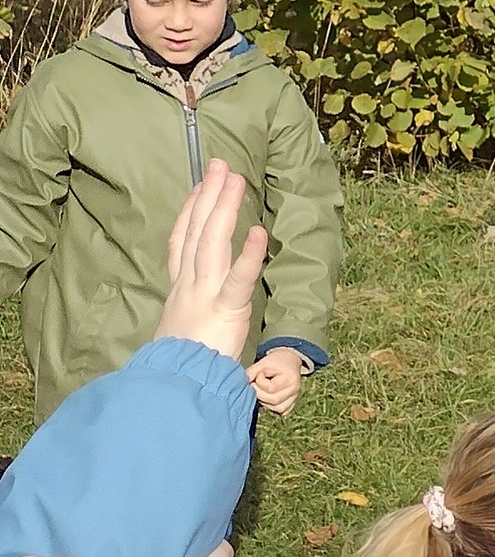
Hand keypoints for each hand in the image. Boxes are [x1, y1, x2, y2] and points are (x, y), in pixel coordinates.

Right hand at [151, 162, 268, 366]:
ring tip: (235, 179)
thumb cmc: (179, 369)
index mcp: (179, 292)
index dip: (190, 212)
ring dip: (224, 209)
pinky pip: (238, 279)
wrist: (173, 391)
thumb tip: (192, 317)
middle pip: (196, 232)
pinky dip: (248, 255)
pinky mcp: (225, 312)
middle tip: (220, 165)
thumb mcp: (178, 335)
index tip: (199, 186)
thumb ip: (188, 318)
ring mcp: (204, 296)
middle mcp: (188, 287)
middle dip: (208, 196)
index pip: (181, 243)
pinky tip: (258, 230)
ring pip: (212, 243)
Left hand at [246, 347, 309, 415]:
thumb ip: (252, 372)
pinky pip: (281, 411)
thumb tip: (241, 383)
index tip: (259, 373)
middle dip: (259, 393)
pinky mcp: (291, 404)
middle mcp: (295, 390)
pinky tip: (268, 397)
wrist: (289, 361)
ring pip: (277, 408)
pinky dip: (272, 406)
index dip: (260, 382)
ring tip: (261, 390)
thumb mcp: (263, 363)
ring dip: (264, 401)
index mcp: (290, 378)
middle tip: (255, 384)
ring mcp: (294, 398)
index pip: (271, 388)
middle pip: (274, 400)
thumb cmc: (276, 361)